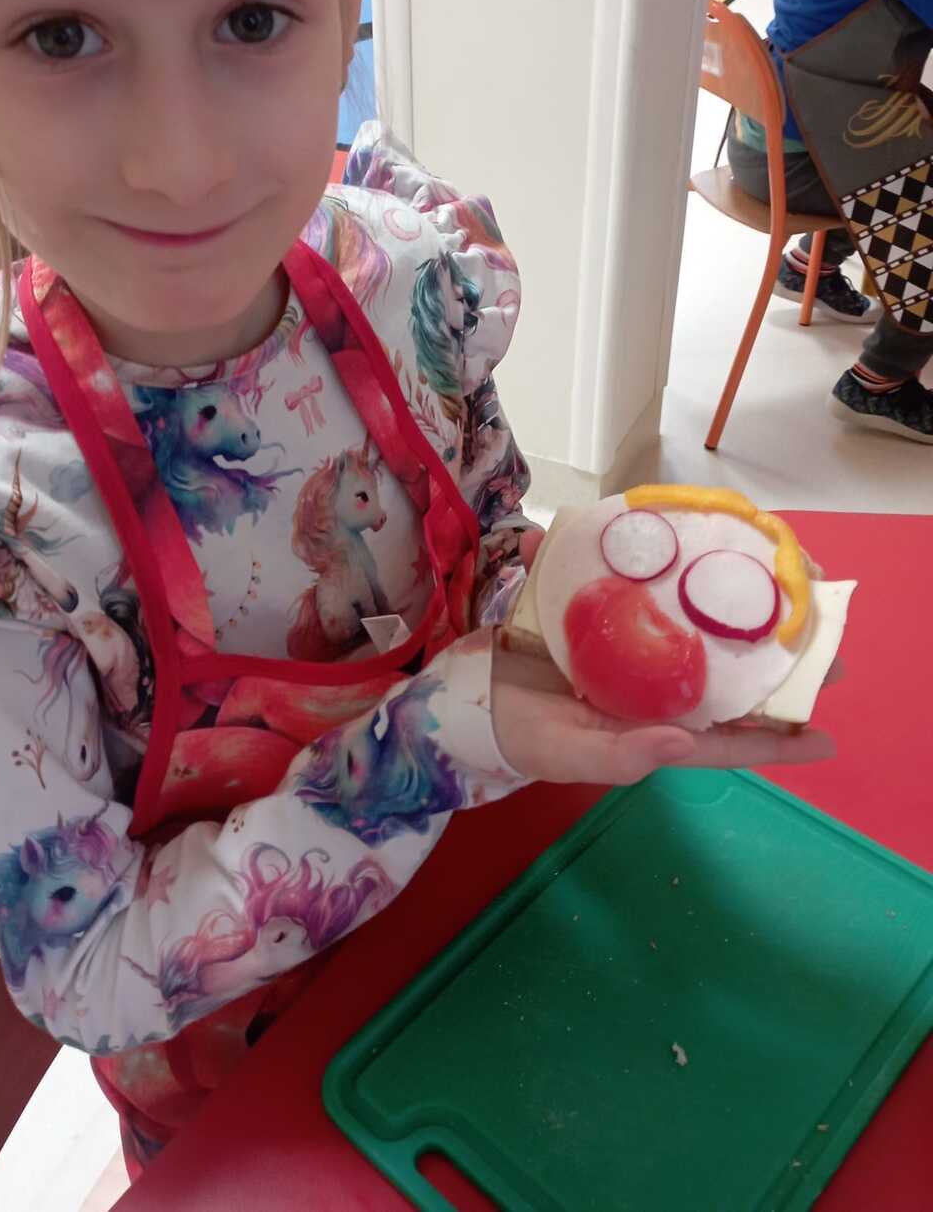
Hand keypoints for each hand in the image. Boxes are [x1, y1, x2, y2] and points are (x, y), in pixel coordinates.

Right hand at [491, 527, 836, 786]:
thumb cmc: (521, 737)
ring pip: (694, 624)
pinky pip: (636, 588)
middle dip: (773, 653)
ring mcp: (632, 650)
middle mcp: (655, 688)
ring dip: (731, 600)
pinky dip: (653, 562)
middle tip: (819, 624)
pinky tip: (692, 539)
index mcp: (653, 728)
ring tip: (775, 570)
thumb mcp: (566, 753)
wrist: (466, 697)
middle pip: (725, 673)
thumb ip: (622, 754)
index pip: (725, 740)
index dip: (776, 741)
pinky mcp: (604, 615)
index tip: (827, 736)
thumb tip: (685, 740)